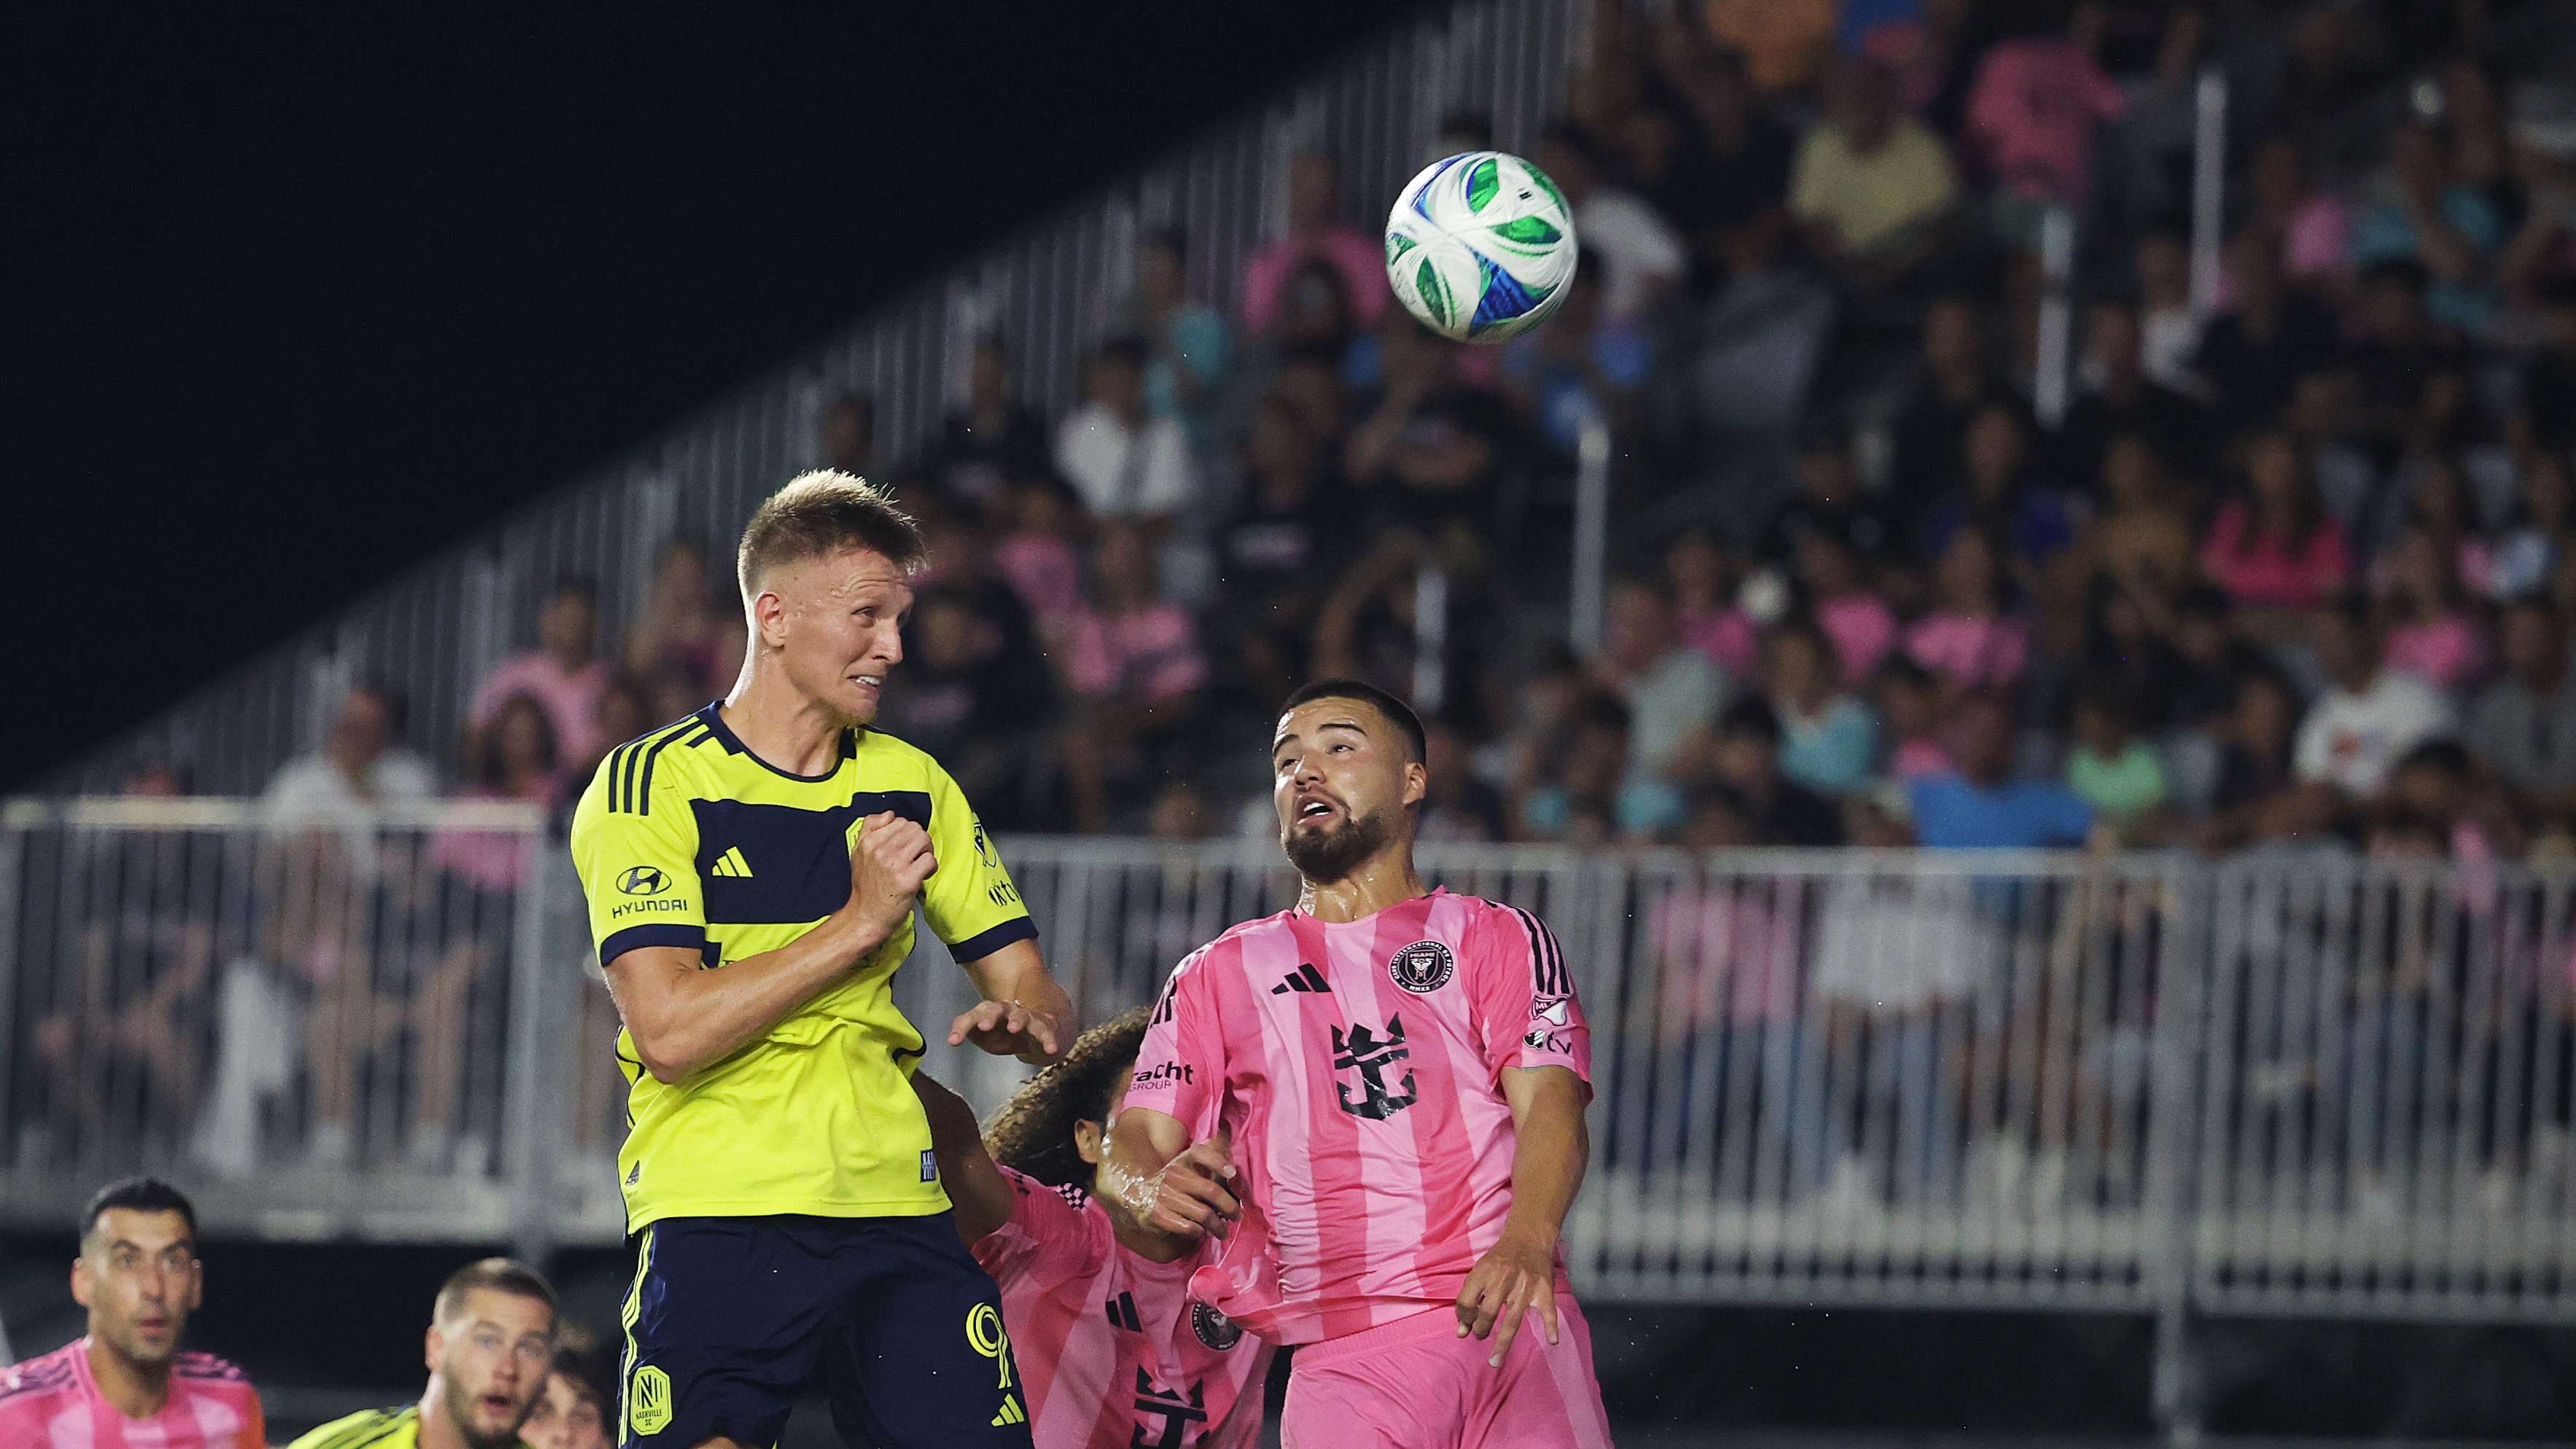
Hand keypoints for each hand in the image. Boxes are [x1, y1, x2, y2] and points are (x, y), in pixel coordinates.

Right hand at [847, 812, 935, 940]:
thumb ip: (869, 828)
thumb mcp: (858, 853)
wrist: (865, 917)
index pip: (900, 821)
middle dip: (919, 842)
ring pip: (924, 840)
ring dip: (926, 852)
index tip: (905, 848)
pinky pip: (930, 860)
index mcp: (869, 841)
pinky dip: (931, 867)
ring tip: (919, 865)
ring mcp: (894, 864)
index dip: (907, 834)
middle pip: (915, 829)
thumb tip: (888, 814)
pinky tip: (923, 876)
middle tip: (915, 857)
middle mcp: (880, 850)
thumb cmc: (865, 888)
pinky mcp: (907, 880)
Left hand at [947, 998, 1062, 1062]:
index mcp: (987, 1012)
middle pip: (996, 1009)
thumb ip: (969, 1033)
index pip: (972, 1016)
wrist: (1035, 1031)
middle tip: (984, 1026)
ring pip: (1021, 1015)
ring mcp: (1026, 1016)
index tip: (953, 1041)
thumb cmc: (1004, 1034)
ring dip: (1017, 1020)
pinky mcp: (1044, 1026)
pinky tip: (1051, 1049)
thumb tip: (953, 1037)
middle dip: (989, 1016)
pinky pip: (1045, 1032)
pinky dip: (1048, 1040)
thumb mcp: (984, 1037)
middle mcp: (1006, 1010)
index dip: (962, 1027)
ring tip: (1014, 1028)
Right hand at [1122, 1138, 1238, 1242]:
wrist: (1139, 1196)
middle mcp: (1173, 1174)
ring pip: (1204, 1213)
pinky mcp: (1157, 1214)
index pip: (1201, 1153)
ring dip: (1219, 1226)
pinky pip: (1188, 1227)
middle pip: (1211, 1190)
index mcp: (1183, 1159)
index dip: (1218, 1161)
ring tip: (1223, 1231)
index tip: (1233, 1173)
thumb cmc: (1176, 1182)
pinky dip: (1199, 1232)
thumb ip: (1211, 1155)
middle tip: (1237, 1216)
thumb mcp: (1189, 1164)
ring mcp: (1164, 1194)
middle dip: (1230, 1207)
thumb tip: (1230, 1139)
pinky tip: (1202, 1232)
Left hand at [1454, 1233, 1558, 1367]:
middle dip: (1481, 1330)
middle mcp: (1504, 1280)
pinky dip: (1552, 1327)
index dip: (1463, 1317)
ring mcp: (1526, 1287)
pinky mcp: (1544, 1290)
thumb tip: (1461, 1332)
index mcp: (1484, 1273)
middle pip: (1487, 1314)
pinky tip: (1552, 1341)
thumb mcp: (1480, 1271)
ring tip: (1494, 1360)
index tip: (1466, 1323)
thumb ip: (1470, 1299)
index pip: (1466, 1303)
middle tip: (1480, 1335)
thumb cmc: (1500, 1259)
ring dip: (1502, 1344)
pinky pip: (1548, 1312)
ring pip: (1512, 1321)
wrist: (1528, 1238)